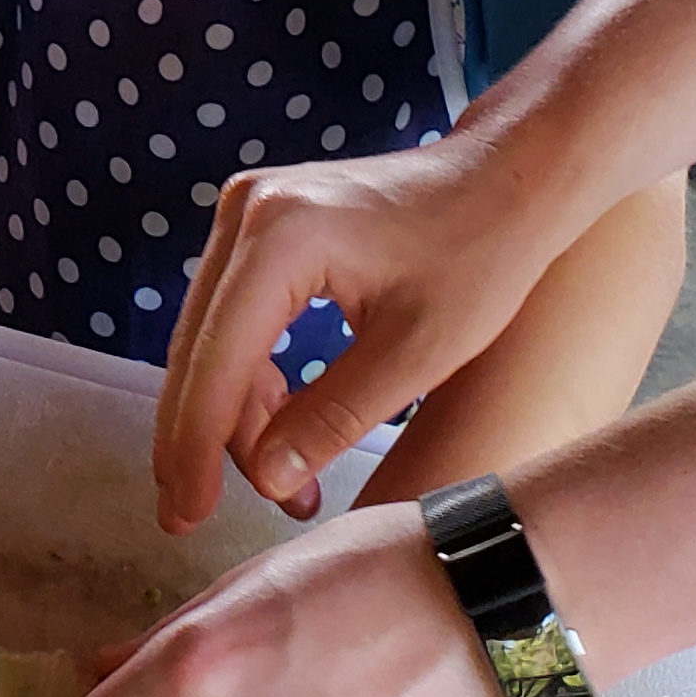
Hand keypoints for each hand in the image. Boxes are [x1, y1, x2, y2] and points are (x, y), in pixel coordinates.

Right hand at [157, 133, 579, 531]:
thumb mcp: (416, 354)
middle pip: (197, 350)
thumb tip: (266, 480)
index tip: (187, 516)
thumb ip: (333, 418)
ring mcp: (248, 213)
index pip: (216, 361)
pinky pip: (232, 317)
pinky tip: (278, 431)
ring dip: (230, 415)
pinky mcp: (262, 226)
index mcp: (281, 238)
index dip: (197, 447)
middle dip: (198, 439)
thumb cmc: (479, 256)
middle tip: (190, 517)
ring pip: (209, 339)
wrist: (508, 178)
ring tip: (277, 486)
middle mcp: (247, 214)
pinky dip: (249, 378)